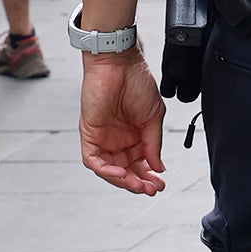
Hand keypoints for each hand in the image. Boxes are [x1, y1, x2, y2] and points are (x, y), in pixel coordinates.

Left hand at [80, 49, 166, 194]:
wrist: (119, 62)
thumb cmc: (137, 81)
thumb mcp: (154, 116)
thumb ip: (154, 144)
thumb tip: (159, 168)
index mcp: (134, 134)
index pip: (140, 164)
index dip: (149, 176)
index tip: (161, 184)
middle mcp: (117, 139)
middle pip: (125, 170)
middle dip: (138, 183)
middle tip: (152, 189)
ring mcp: (103, 137)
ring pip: (109, 169)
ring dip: (124, 181)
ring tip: (139, 185)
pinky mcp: (89, 134)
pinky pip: (94, 160)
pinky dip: (106, 171)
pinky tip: (122, 173)